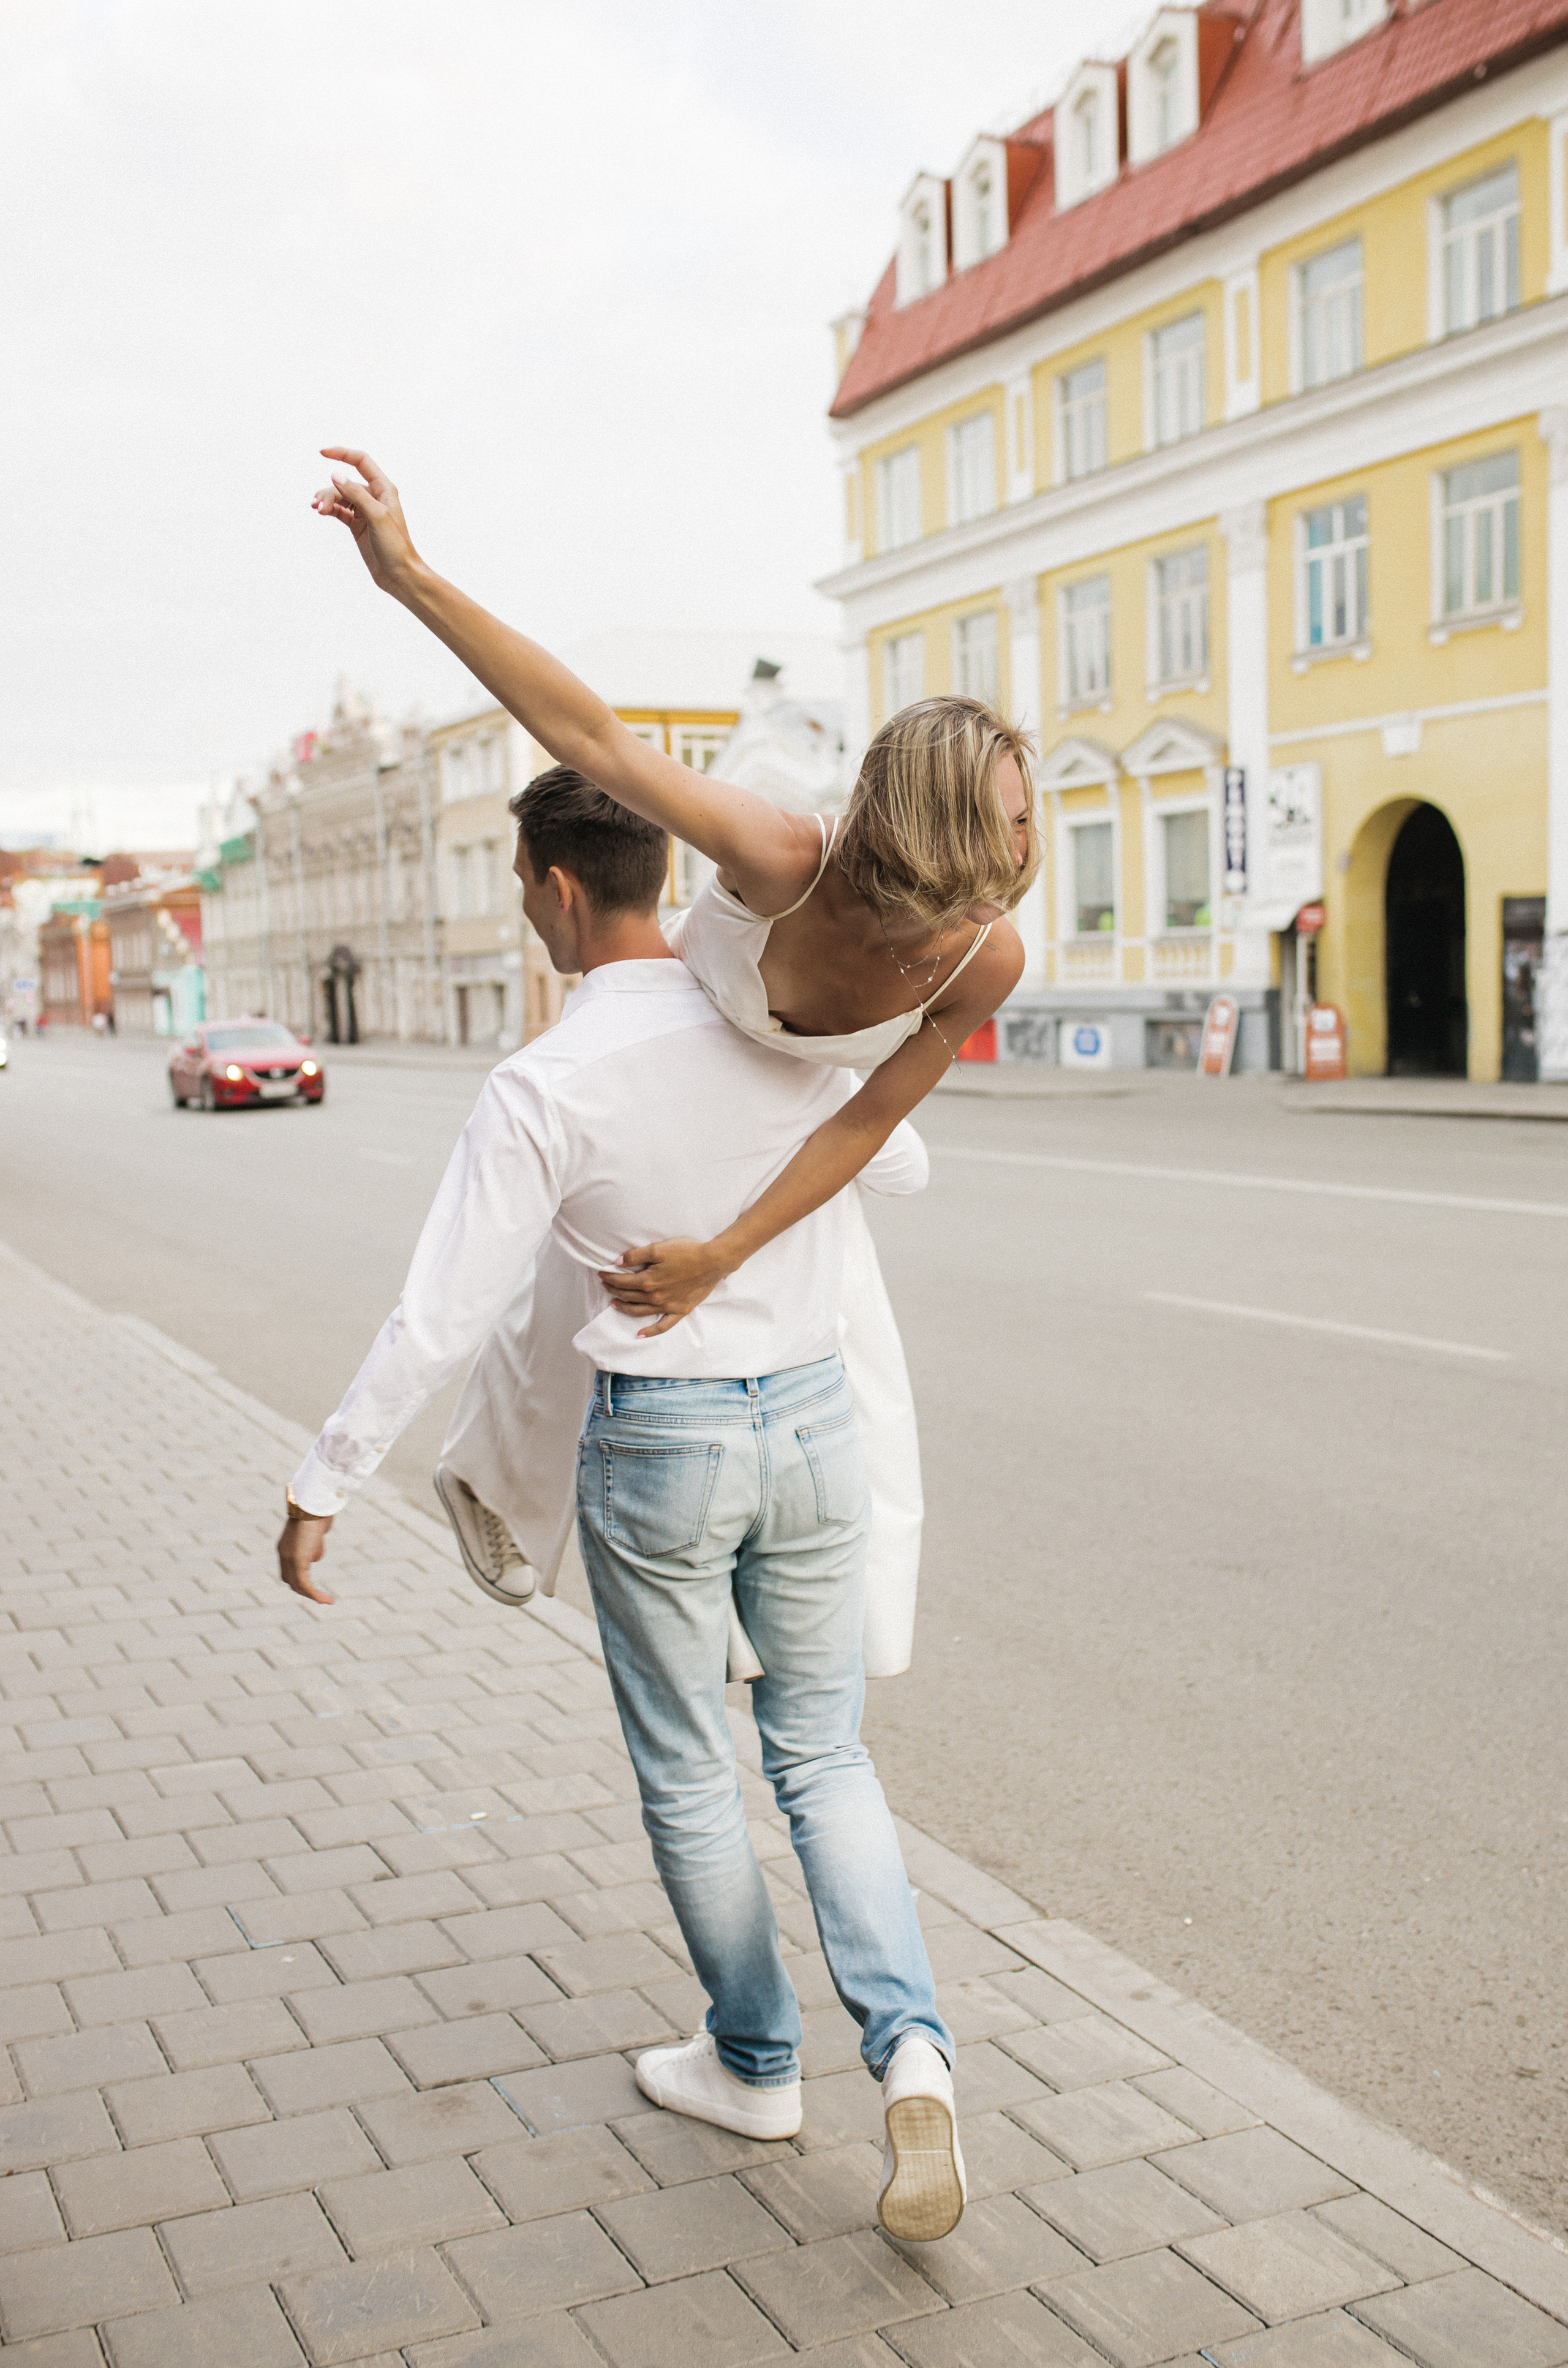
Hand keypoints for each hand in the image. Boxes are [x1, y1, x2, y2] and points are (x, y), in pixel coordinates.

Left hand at [276, 1509, 334, 1603]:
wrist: (314, 1504)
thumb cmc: (318, 1512)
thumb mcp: (316, 1533)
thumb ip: (314, 1546)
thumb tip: (315, 1558)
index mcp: (285, 1546)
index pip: (288, 1570)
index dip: (299, 1580)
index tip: (312, 1586)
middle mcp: (284, 1554)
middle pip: (289, 1580)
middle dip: (304, 1590)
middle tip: (320, 1596)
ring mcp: (288, 1558)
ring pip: (297, 1585)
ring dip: (312, 1595)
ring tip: (327, 1600)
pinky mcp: (298, 1561)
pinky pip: (305, 1584)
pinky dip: (315, 1595)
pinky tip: (327, 1600)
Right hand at [311, 448, 419, 594]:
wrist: (399, 575)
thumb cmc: (395, 546)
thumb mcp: (376, 516)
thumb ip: (356, 494)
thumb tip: (335, 475)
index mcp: (384, 489)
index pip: (361, 461)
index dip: (342, 453)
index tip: (322, 452)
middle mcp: (375, 497)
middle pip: (345, 483)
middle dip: (330, 490)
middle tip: (318, 504)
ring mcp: (365, 511)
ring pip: (340, 497)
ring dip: (327, 500)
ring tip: (317, 509)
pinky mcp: (358, 525)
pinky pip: (340, 511)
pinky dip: (330, 509)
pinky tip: (322, 512)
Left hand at [598, 1240, 729, 1335]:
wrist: (713, 1262)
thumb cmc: (687, 1252)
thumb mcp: (658, 1249)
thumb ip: (636, 1256)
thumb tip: (617, 1262)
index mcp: (648, 1281)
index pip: (622, 1281)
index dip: (609, 1277)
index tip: (601, 1274)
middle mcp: (655, 1297)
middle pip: (628, 1296)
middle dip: (613, 1290)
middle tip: (605, 1285)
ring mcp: (667, 1306)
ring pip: (639, 1311)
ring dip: (624, 1308)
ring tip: (614, 1304)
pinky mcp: (679, 1311)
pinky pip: (662, 1326)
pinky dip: (650, 1331)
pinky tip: (639, 1334)